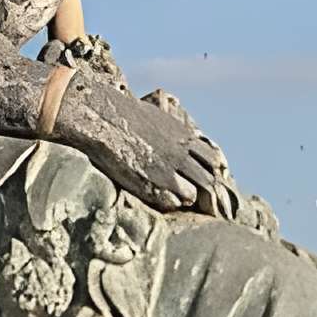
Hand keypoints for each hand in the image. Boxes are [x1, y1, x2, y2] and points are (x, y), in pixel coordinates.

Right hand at [84, 88, 231, 215]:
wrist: (105, 119)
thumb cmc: (123, 114)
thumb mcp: (156, 114)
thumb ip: (169, 126)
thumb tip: (174, 122)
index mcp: (183, 137)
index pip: (212, 159)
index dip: (210, 170)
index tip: (203, 176)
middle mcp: (180, 154)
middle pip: (207, 179)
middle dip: (203, 188)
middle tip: (196, 196)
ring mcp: (167, 169)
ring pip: (193, 193)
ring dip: (187, 196)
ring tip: (177, 198)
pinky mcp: (151, 183)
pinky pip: (173, 201)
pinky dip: (170, 203)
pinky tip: (161, 199)